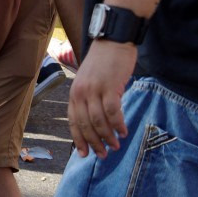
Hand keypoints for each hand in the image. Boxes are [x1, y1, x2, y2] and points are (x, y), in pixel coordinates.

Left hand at [67, 40, 136, 158]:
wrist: (113, 41)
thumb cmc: (103, 63)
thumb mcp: (90, 82)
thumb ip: (91, 100)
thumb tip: (99, 124)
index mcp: (74, 93)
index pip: (73, 121)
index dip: (79, 139)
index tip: (84, 154)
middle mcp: (80, 93)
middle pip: (85, 125)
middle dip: (94, 143)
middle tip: (103, 154)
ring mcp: (94, 90)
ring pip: (98, 121)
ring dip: (107, 137)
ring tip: (115, 146)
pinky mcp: (109, 86)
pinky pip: (113, 112)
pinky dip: (118, 124)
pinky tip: (124, 131)